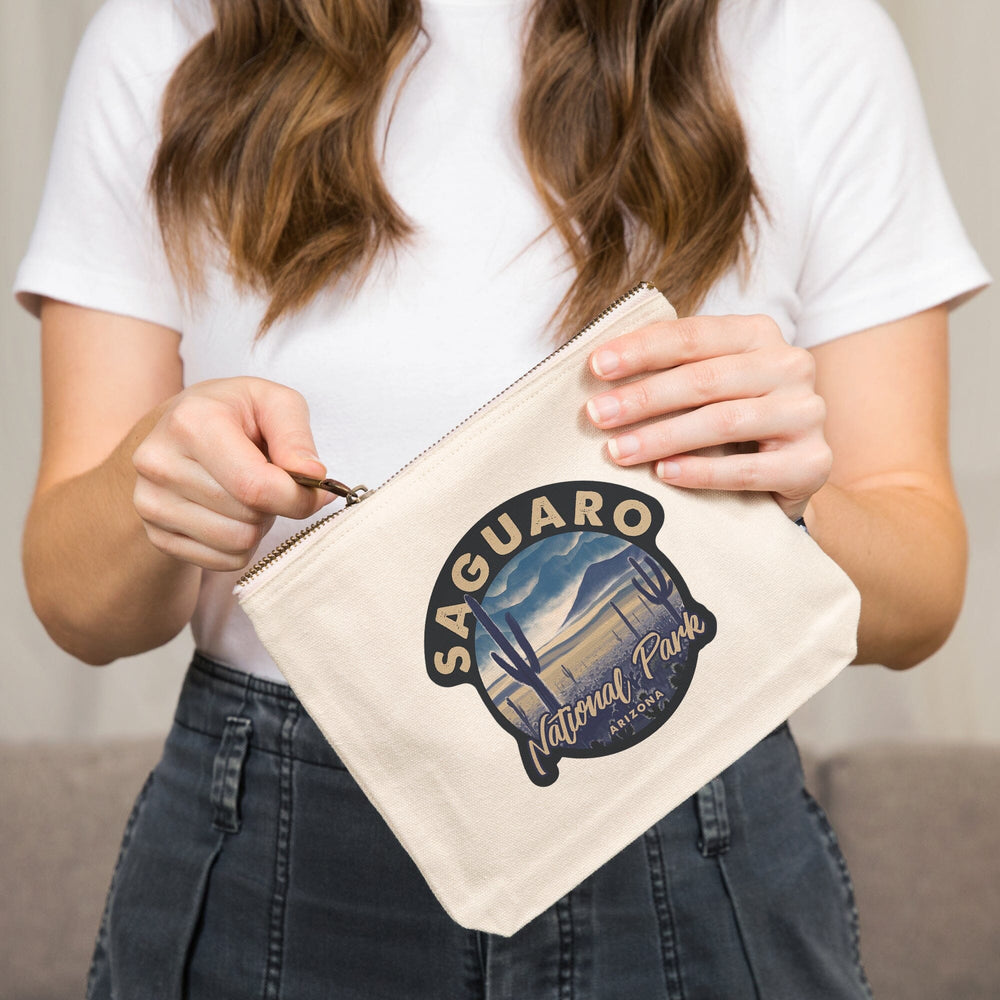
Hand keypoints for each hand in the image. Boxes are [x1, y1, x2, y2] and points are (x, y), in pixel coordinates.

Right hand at [131, 377, 333, 570]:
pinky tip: (230, 512)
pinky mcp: (155, 534)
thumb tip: (313, 476)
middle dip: (274, 505)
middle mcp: (160, 463)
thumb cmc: (234, 414)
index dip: (298, 497)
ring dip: (257, 525)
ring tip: (247, 494)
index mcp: (191, 422)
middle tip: (267, 479)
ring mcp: (151, 502)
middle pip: (248, 516)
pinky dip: (240, 544)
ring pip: (237, 543)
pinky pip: (223, 561)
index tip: (316, 490)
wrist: (178, 431)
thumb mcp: (273, 403)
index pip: (256, 486)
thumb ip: (297, 437)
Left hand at [586, 314, 831, 519]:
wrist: (788, 473)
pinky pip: (748, 469)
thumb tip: (596, 371)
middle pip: (705, 379)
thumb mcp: (704, 386)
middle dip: (643, 397)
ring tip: (618, 450)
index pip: (692, 336)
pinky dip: (701, 472)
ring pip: (723, 421)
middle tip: (596, 416)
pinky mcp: (812, 462)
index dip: (641, 349)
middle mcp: (790, 365)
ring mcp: (806, 413)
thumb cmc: (730, 423)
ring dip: (663, 436)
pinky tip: (664, 474)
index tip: (595, 366)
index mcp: (758, 334)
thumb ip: (667, 370)